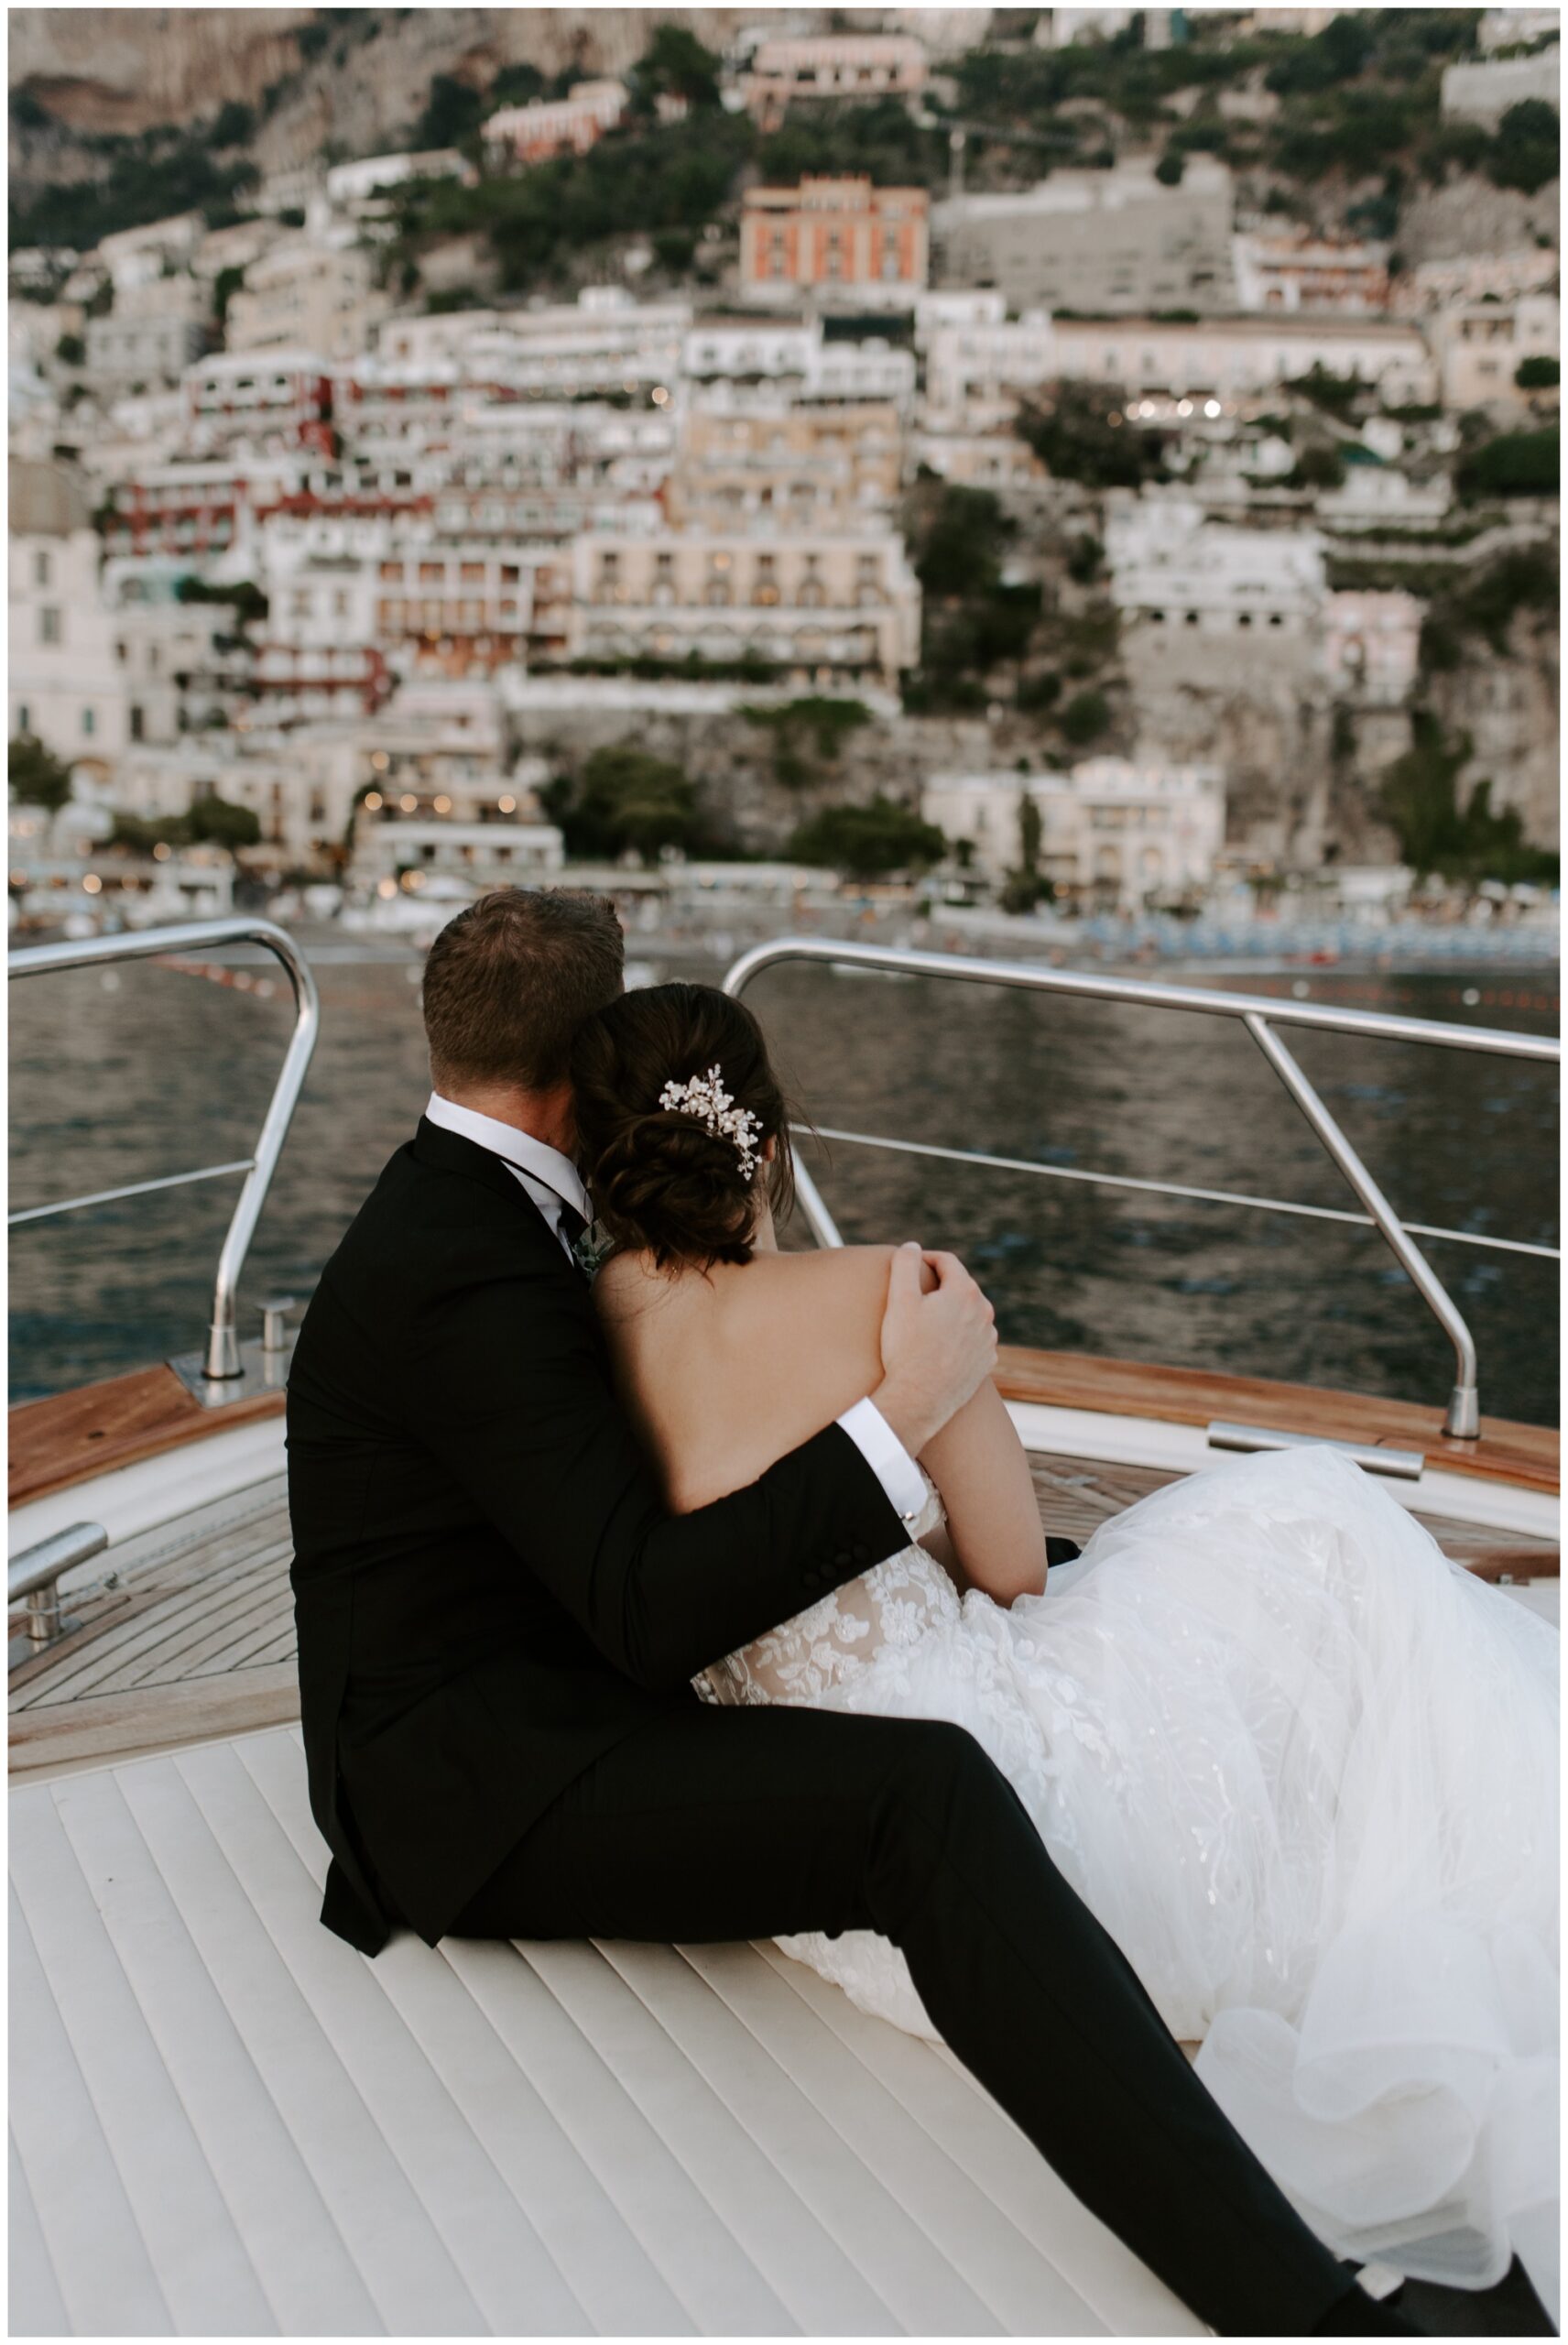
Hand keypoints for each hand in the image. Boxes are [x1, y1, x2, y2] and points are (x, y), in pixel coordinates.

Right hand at [872, 1242, 996, 1456]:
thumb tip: (912, 1246)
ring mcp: (988, 1339)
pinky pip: (974, 1339)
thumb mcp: (899, 1300)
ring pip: (970, 1313)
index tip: (911, 1263)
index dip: (926, 1258)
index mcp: (965, 1292)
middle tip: (915, 1293)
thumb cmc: (906, 1350)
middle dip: (940, 1285)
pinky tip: (941, 1345)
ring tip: (928, 1321)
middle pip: (961, 1286)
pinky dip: (960, 1335)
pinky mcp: (986, 1362)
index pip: (947, 1261)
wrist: (919, 1400)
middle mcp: (984, 1312)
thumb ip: (904, 1264)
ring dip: (952, 1311)